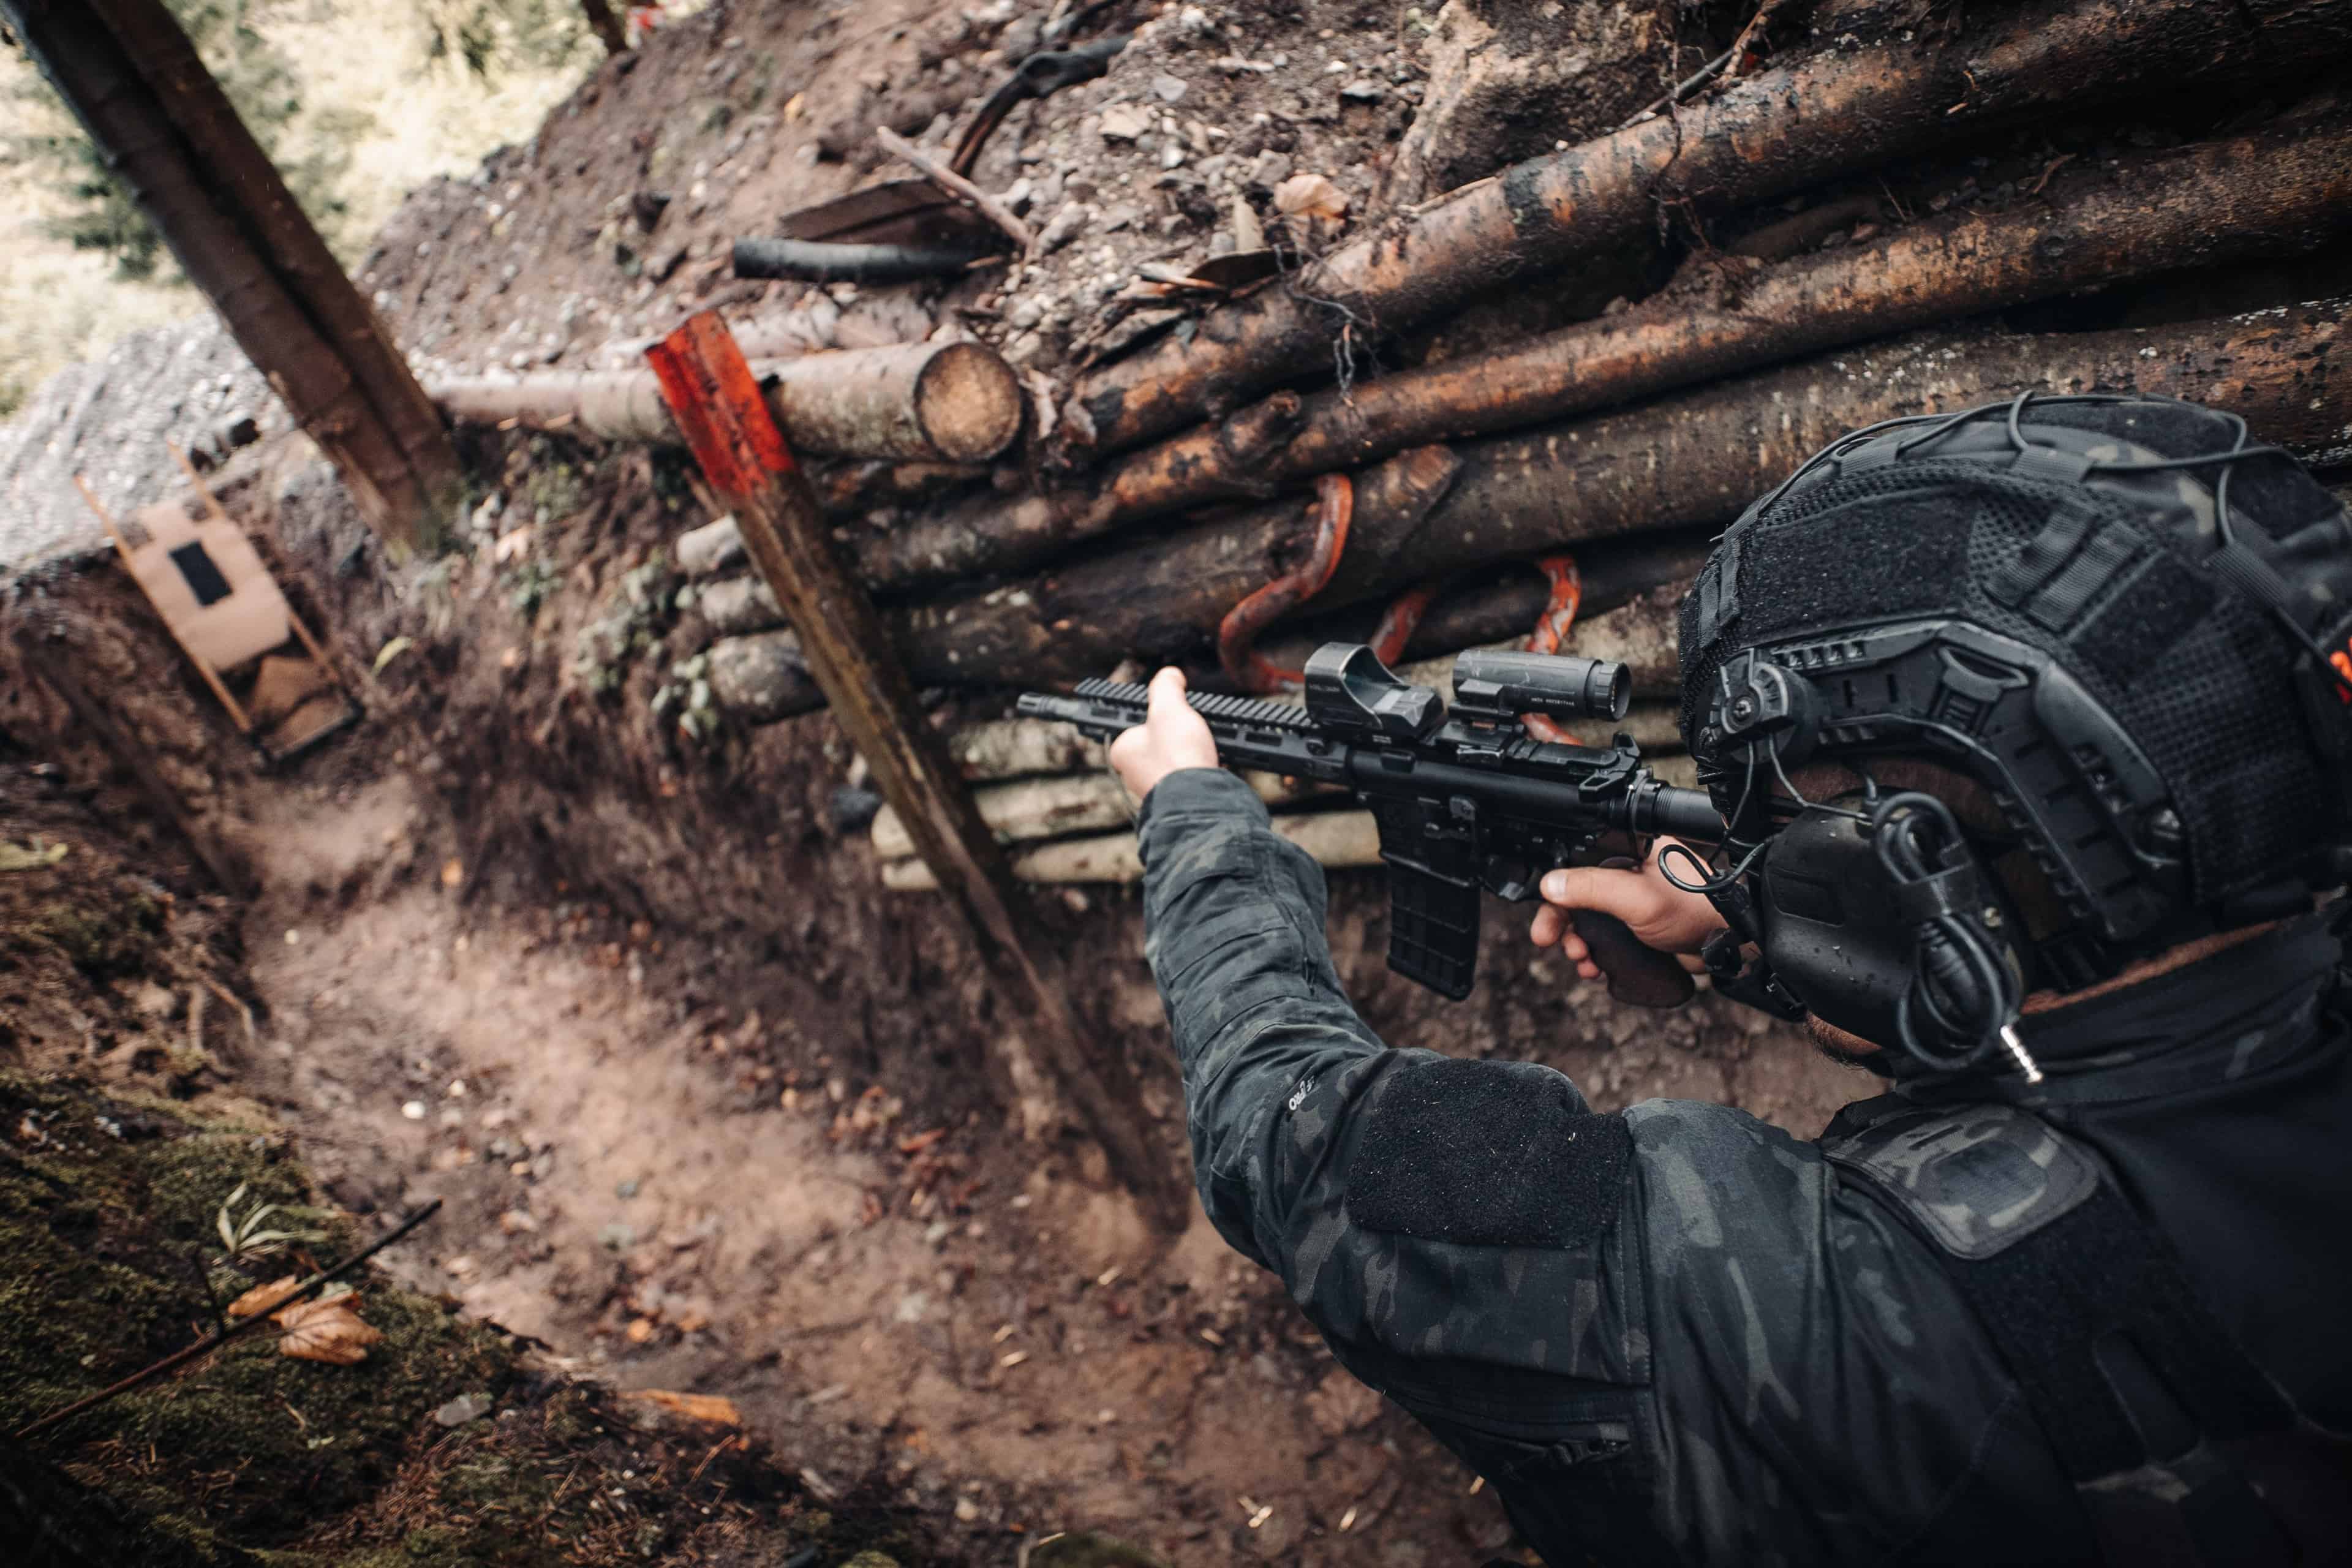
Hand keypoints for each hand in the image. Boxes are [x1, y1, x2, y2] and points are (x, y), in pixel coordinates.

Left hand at [1108, 667, 1220, 799]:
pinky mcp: (1177, 799)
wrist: (1199, 798)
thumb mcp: (1168, 707)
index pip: (1135, 725)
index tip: (1173, 711)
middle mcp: (1133, 773)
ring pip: (1174, 759)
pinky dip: (1199, 767)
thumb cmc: (1176, 755)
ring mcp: (1155, 787)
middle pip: (1158, 741)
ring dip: (1190, 750)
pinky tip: (1209, 761)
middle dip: (1177, 734)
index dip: (1156, 714)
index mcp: (1123, 750)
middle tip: (1190, 726)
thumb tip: (1171, 675)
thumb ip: (1166, 686)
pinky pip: (1188, 776)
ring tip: (1202, 743)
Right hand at [1529, 838, 1727, 980]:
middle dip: (1561, 922)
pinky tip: (1595, 968)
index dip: (1554, 890)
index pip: (1575, 863)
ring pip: (1586, 920)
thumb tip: (1549, 884)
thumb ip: (1591, 888)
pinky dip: (1594, 954)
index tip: (1544, 914)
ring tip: (1583, 961)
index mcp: (1627, 850)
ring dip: (1577, 943)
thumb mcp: (1636, 898)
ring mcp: (1631, 899)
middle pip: (1575, 894)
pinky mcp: (1636, 925)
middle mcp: (1626, 871)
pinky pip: (1602, 938)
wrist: (1730, 942)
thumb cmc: (1696, 908)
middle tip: (1549, 941)